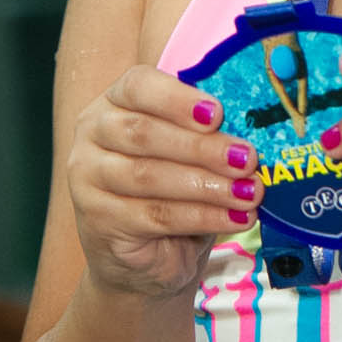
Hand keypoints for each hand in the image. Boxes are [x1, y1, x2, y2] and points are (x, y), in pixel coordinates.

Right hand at [67, 66, 260, 300]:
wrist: (143, 254)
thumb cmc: (171, 188)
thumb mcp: (187, 152)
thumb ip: (207, 133)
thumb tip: (252, 128)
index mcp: (114, 102)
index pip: (138, 86)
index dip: (178, 98)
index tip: (218, 113)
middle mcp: (93, 135)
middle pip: (145, 133)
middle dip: (202, 147)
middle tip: (247, 159)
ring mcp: (88, 179)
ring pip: (150, 177)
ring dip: (208, 185)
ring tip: (249, 193)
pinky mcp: (100, 221)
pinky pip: (157, 215)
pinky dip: (203, 216)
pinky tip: (235, 217)